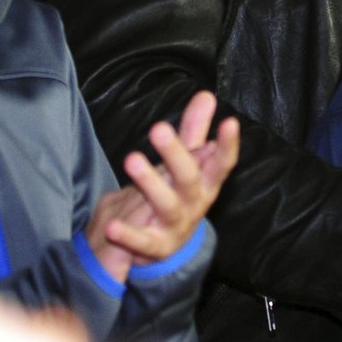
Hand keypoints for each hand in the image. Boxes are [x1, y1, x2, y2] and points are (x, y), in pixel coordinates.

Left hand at [100, 91, 239, 263]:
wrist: (165, 246)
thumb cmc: (178, 194)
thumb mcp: (188, 163)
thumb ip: (195, 130)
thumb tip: (206, 95)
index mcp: (207, 182)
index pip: (222, 163)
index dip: (227, 144)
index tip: (229, 122)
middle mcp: (196, 203)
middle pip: (189, 178)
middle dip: (175, 154)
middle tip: (158, 128)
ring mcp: (176, 225)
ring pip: (166, 205)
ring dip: (150, 183)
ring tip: (132, 159)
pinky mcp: (155, 247)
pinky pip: (142, 241)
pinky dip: (127, 235)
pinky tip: (111, 225)